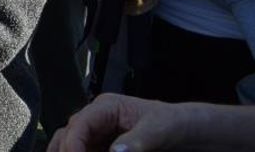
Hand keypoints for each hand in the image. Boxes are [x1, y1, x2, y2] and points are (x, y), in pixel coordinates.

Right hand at [47, 93, 186, 151]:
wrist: (187, 132)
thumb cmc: (174, 123)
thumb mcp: (160, 130)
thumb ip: (138, 140)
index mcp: (106, 107)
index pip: (80, 124)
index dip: (73, 144)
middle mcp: (96, 119)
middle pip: (68, 135)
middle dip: (67, 151)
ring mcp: (98, 134)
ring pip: (69, 145)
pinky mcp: (102, 147)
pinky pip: (84, 151)